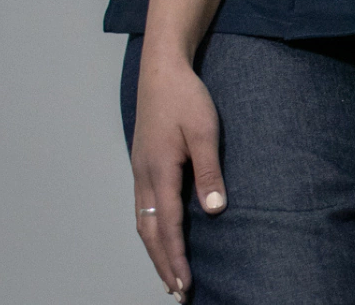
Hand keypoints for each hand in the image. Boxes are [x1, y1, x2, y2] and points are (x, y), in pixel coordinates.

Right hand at [131, 47, 227, 300]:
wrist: (161, 71)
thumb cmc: (186, 98)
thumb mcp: (204, 131)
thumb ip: (209, 171)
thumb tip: (214, 211)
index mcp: (160, 172)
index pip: (168, 226)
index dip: (176, 257)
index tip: (184, 285)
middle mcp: (144, 177)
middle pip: (150, 232)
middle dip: (163, 263)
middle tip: (177, 292)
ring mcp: (140, 171)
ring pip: (143, 222)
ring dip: (155, 250)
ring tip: (168, 273)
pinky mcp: (143, 164)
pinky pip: (143, 208)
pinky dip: (151, 230)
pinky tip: (160, 235)